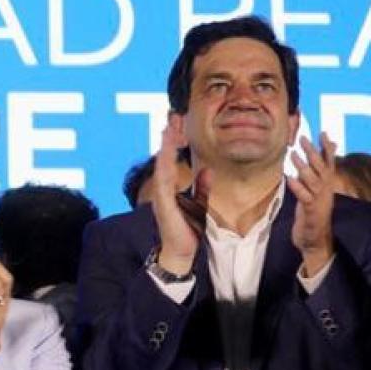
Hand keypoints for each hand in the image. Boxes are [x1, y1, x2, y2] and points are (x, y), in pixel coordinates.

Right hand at [148, 121, 207, 276]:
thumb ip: (202, 187)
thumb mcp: (199, 203)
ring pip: (162, 167)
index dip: (174, 142)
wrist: (181, 251)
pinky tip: (166, 157)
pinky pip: (164, 184)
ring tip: (168, 131)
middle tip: (172, 117)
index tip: (178, 124)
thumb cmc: (188, 230)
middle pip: (164, 158)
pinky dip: (164, 169)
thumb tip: (209, 170)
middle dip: (168, 138)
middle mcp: (164, 190)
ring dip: (164, 148)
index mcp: (172, 188)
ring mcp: (161, 197)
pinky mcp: (163, 206)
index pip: (172, 160)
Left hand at [288, 131, 338, 276]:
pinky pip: (305, 197)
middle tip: (303, 139)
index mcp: (327, 186)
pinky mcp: (312, 212)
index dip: (327, 148)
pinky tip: (289, 179)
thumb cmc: (313, 216)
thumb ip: (316, 179)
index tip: (323, 133)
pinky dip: (298, 188)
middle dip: (312, 153)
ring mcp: (320, 201)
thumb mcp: (316, 195)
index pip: (329, 163)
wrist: (316, 241)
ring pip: (313, 181)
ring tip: (294, 156)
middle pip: (321, 168)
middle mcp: (326, 191)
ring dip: (303, 168)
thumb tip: (313, 165)